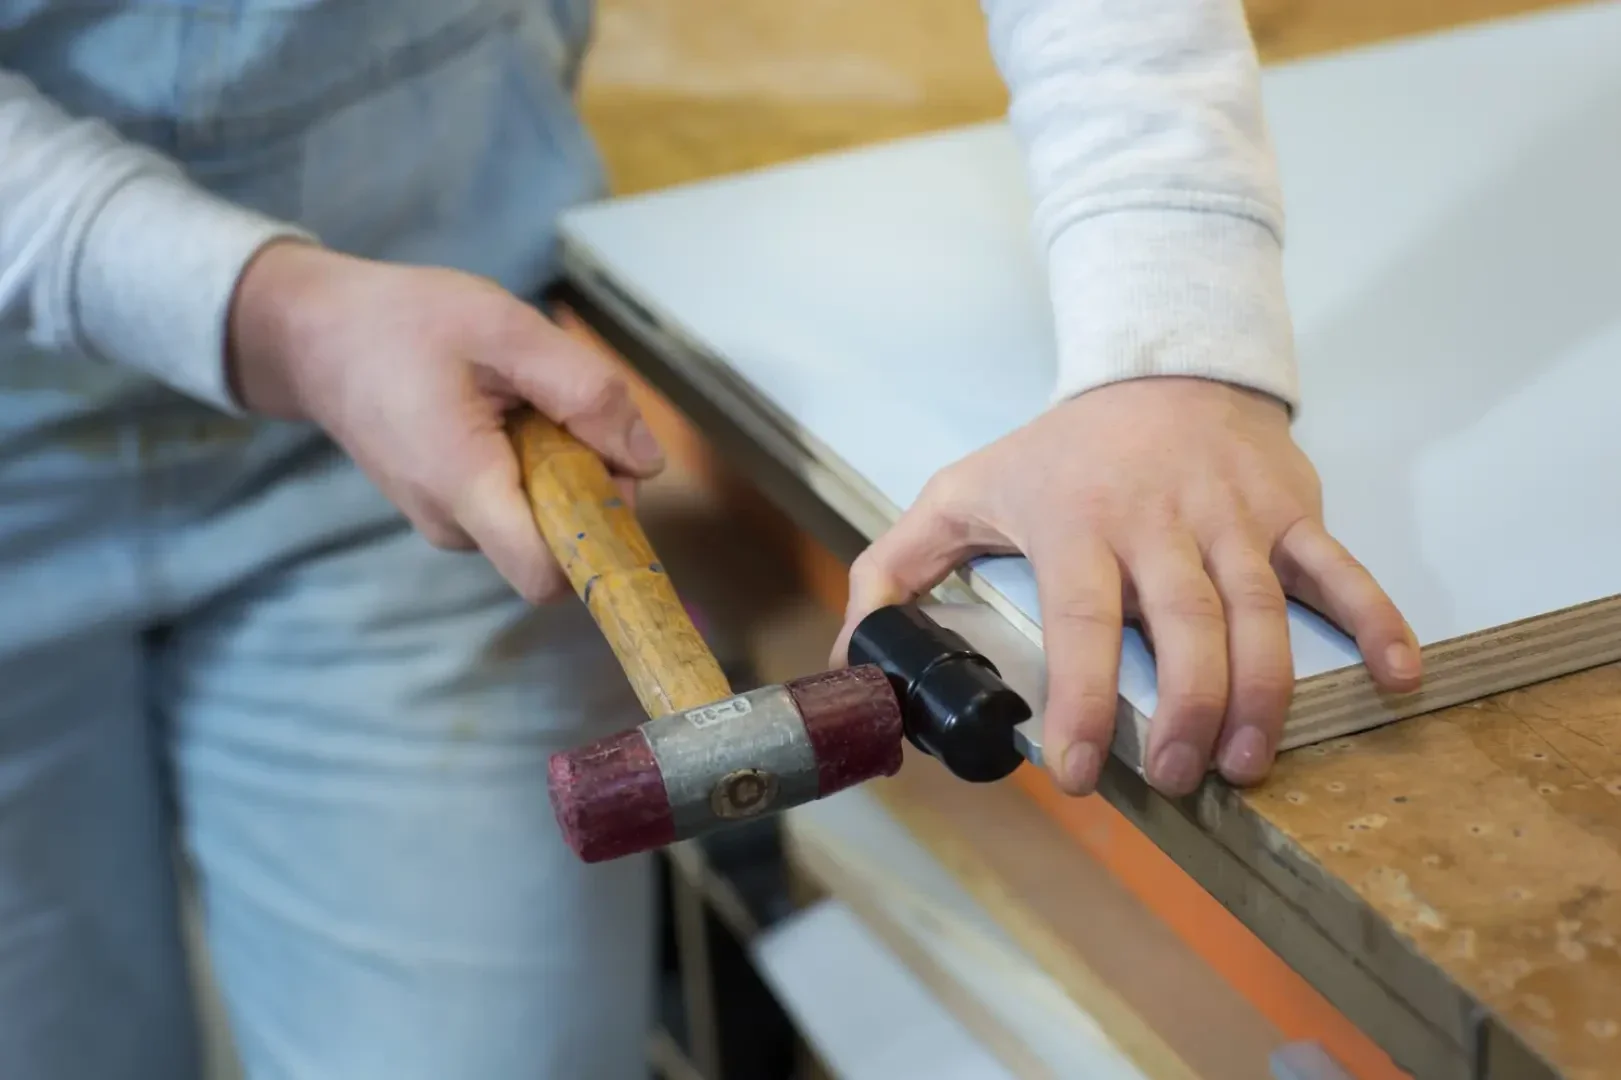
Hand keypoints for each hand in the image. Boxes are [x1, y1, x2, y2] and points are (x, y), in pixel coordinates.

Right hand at [226, 240, 664, 602]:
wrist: (314, 334)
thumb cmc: (403, 323)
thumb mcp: (506, 328)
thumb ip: (585, 391)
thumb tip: (646, 459)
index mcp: (465, 488)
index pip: (548, 575)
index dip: (601, 540)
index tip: (616, 477)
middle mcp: (454, 526)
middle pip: (558, 546)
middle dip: (590, 486)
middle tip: (568, 408)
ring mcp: (447, 523)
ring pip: (541, 523)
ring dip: (562, 469)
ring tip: (522, 401)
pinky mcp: (447, 509)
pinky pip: (516, 505)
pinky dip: (534, 465)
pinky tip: (505, 412)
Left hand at [832, 377, 1420, 797]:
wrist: (1161, 360)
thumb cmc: (1058, 448)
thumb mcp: (960, 493)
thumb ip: (894, 570)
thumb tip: (850, 656)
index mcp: (1076, 522)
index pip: (1082, 621)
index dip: (1086, 703)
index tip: (1082, 772)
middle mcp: (1160, 519)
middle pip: (1186, 627)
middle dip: (1189, 714)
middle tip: (1180, 779)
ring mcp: (1234, 515)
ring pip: (1262, 611)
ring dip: (1267, 694)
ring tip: (1252, 762)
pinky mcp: (1291, 510)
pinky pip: (1340, 568)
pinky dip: (1377, 619)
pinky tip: (1398, 677)